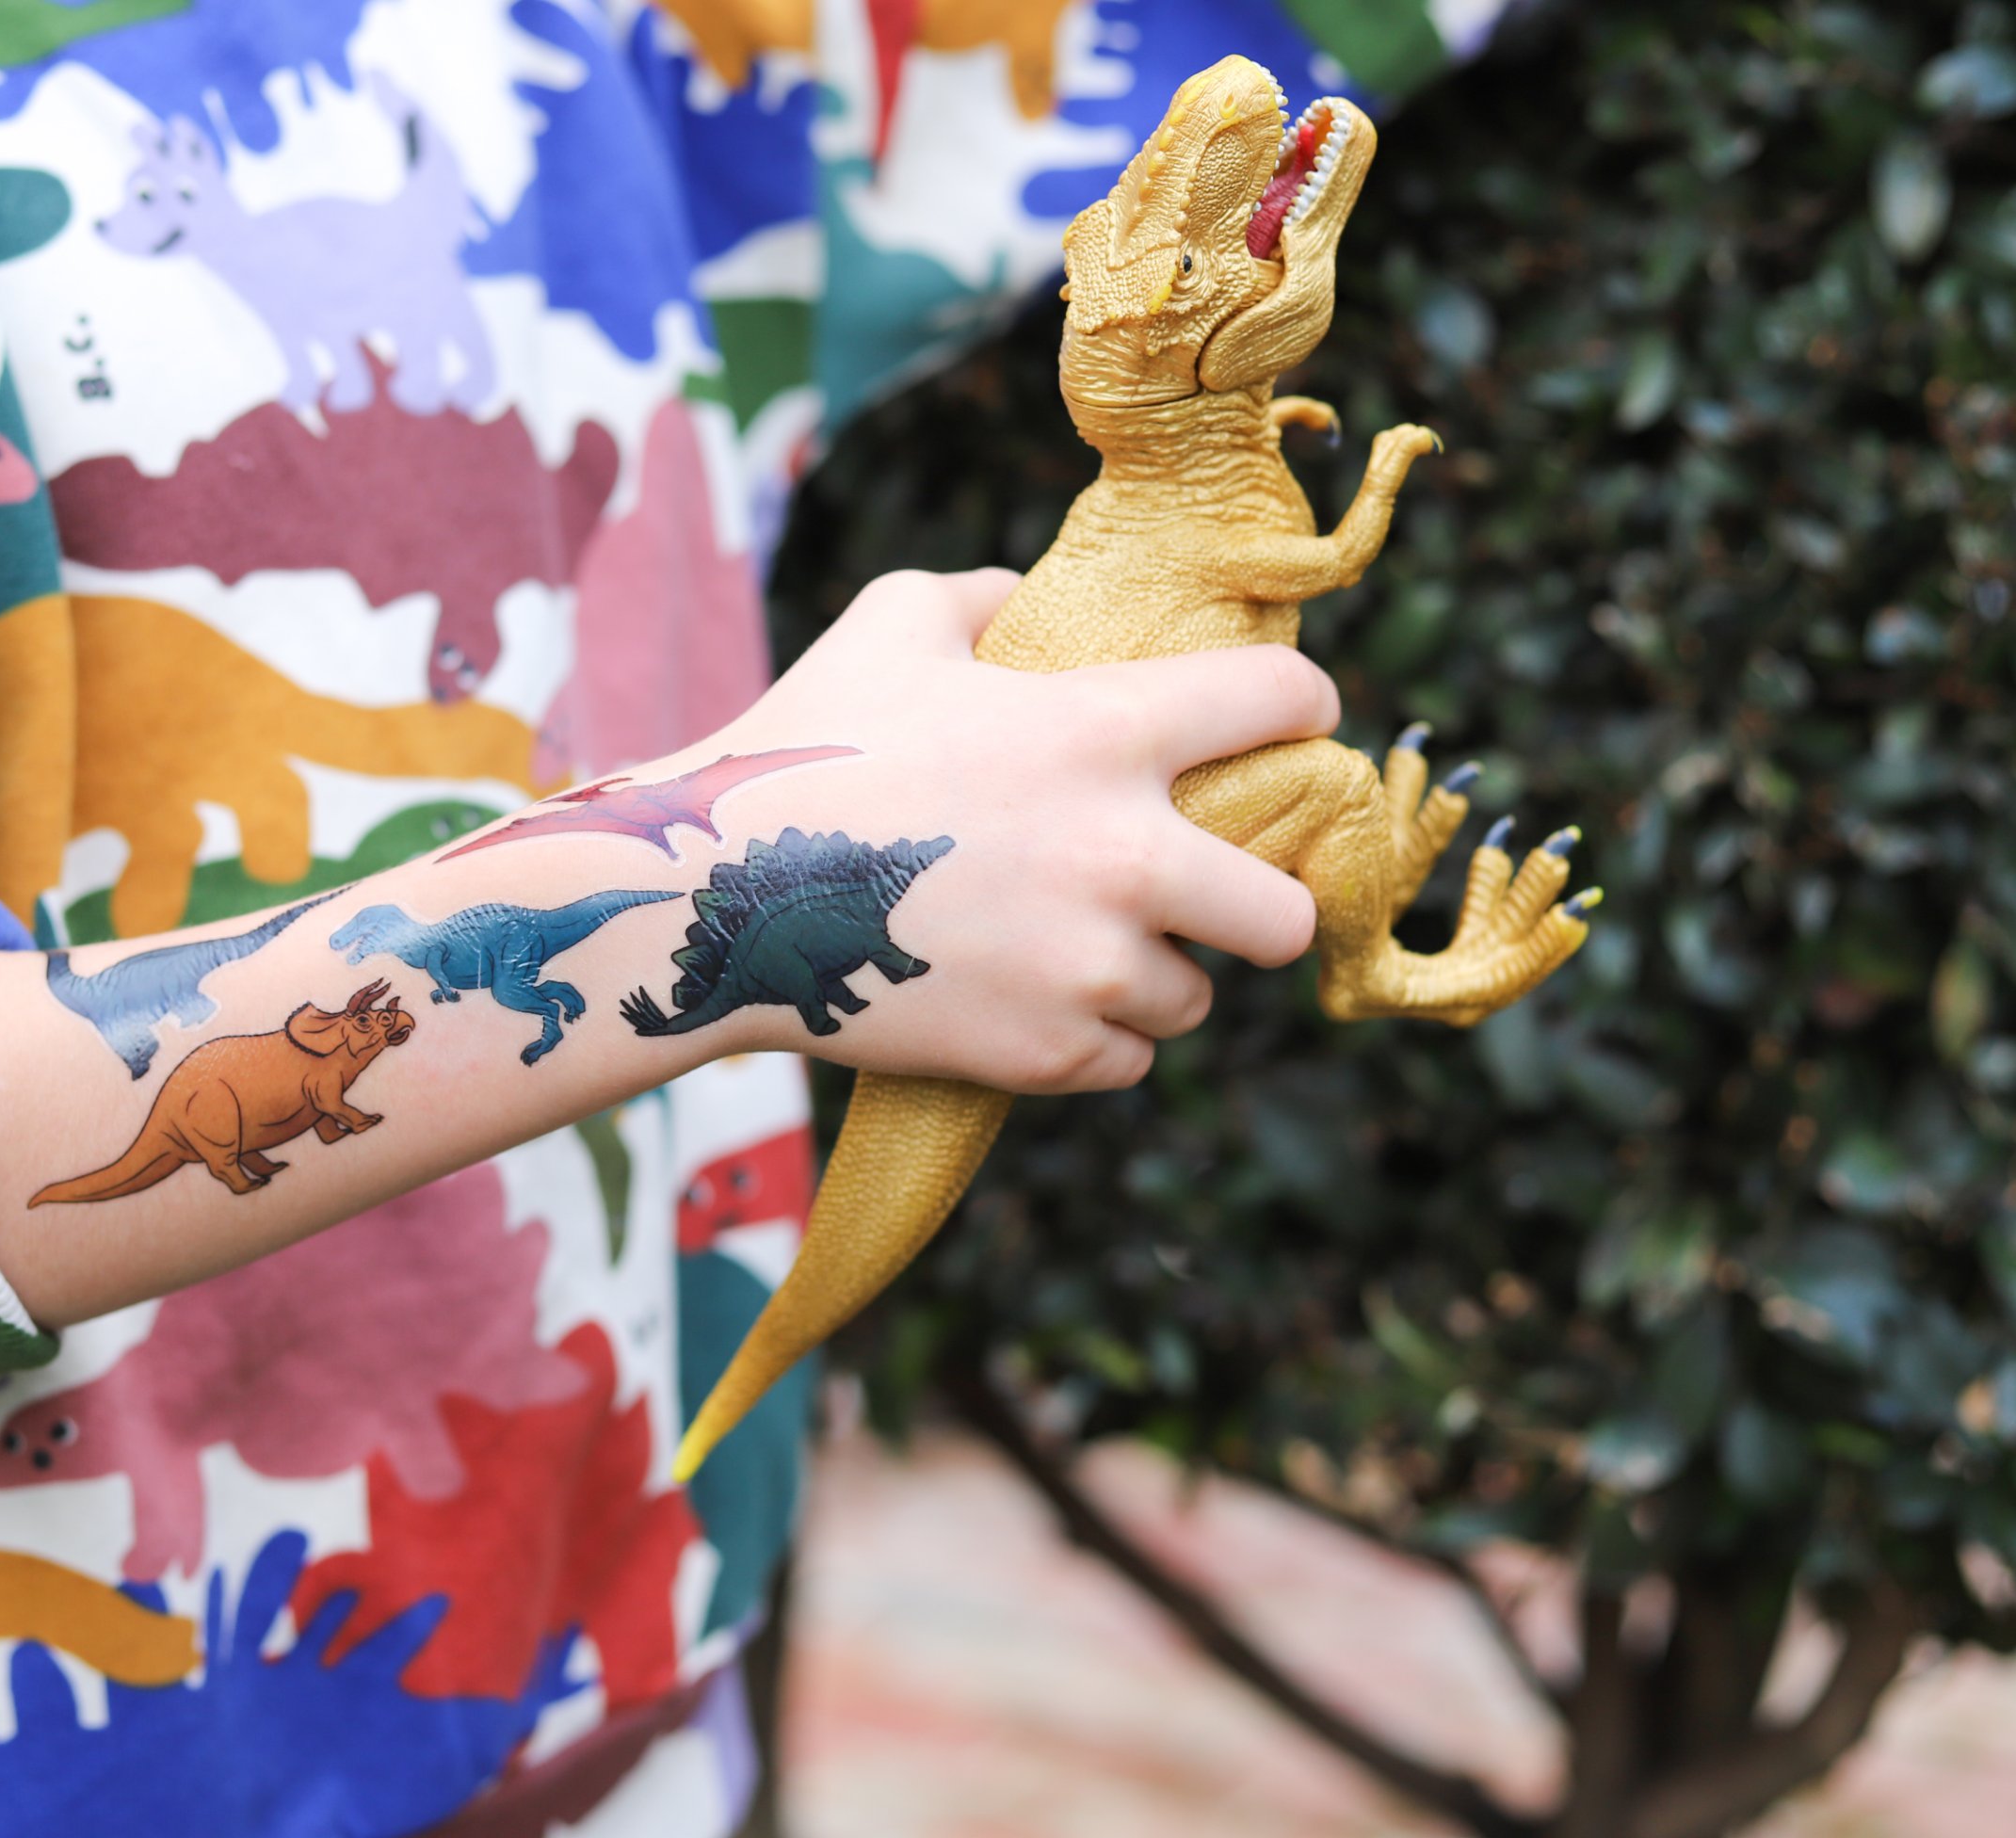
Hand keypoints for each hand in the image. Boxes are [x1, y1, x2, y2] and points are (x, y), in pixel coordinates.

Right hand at [672, 567, 1340, 1092]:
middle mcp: (1127, 855)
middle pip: (1288, 914)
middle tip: (1209, 895)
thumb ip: (985, 598)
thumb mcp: (894, 623)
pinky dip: (1093, 1039)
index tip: (1289, 730)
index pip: (1285, 703)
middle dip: (1257, 905)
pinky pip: (1127, 1061)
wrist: (714, 897)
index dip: (1301, 709)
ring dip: (1152, 976)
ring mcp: (1089, 966)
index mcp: (1109, 730)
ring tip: (1080, 949)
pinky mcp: (1045, 1052)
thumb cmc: (806, 745)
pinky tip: (1036, 999)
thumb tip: (1024, 599)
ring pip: (1195, 999)